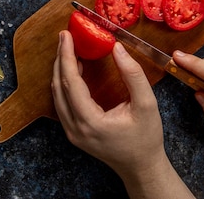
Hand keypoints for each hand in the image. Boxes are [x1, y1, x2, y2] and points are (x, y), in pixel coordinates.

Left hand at [51, 30, 164, 172]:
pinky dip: (66, 83)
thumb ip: (133, 74)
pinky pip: (62, 103)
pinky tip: (76, 69)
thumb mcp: (147, 104)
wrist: (142, 166)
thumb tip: (117, 48)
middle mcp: (76, 128)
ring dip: (61, 70)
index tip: (67, 36)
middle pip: (59, 86)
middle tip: (66, 36)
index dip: (67, 56)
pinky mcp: (74, 132)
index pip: (71, 82)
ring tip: (69, 49)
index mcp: (91, 122)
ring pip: (57, 95)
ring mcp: (72, 132)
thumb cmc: (146, 138)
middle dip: (61, 58)